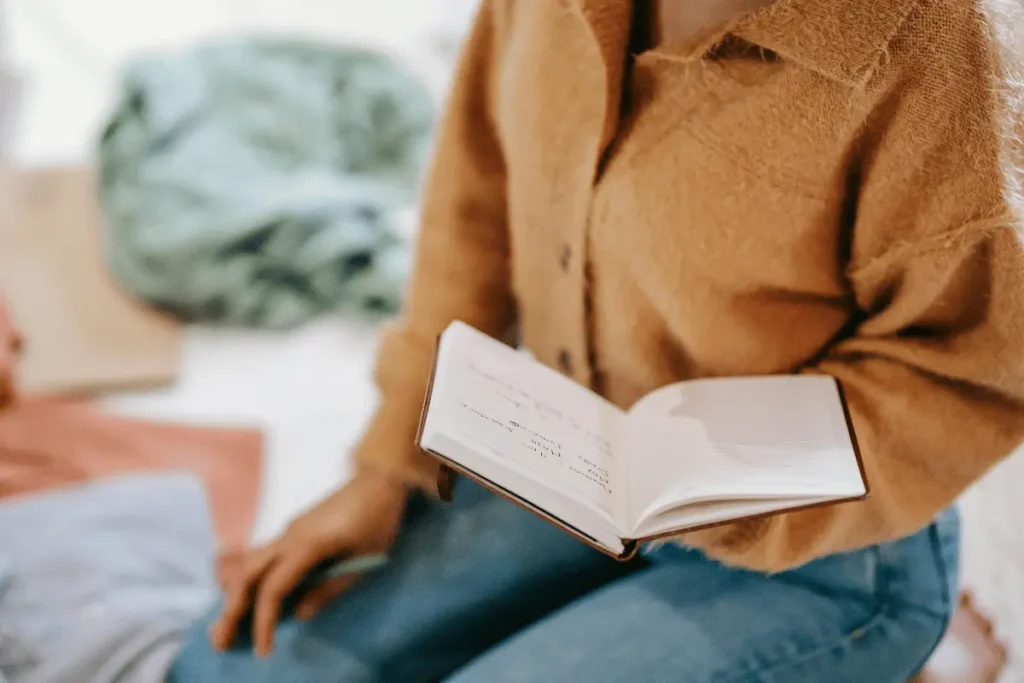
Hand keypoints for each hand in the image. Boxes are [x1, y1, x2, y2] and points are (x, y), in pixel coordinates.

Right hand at [208, 469, 407, 656]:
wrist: (379, 480)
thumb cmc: (378, 519)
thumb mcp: (363, 559)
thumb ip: (331, 588)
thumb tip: (301, 614)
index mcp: (307, 544)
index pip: (273, 588)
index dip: (265, 621)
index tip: (264, 649)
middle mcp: (290, 535)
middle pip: (247, 572)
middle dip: (232, 607)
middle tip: (221, 640)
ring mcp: (289, 529)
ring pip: (250, 561)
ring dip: (236, 592)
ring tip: (229, 621)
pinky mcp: (294, 529)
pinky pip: (262, 555)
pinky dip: (249, 578)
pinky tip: (247, 595)